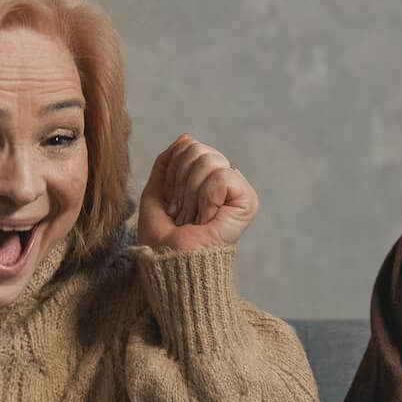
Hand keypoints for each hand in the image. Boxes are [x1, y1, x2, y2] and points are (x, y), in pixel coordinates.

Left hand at [137, 135, 258, 251]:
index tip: (172, 205)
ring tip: (194, 218)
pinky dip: (207, 199)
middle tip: (182, 214)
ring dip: (191, 195)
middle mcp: (223, 181)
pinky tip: (208, 218)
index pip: (188, 146)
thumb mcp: (155, 194)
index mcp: (203, 179)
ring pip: (208, 160)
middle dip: (180, 184)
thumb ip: (167, 164)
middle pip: (197, 149)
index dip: (173, 172)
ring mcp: (236, 190)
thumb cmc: (162, 240)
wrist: (171, 264)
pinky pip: (222, 176)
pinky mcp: (246, 200)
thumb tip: (186, 137)